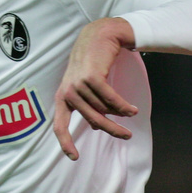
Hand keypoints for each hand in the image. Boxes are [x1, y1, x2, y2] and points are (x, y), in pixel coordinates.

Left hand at [53, 18, 139, 160]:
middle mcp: (67, 91)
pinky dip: (123, 106)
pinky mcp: (91, 77)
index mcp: (62, 96)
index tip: (74, 157)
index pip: (59, 124)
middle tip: (126, 136)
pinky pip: (111, 99)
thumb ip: (86, 104)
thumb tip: (94, 126)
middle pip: (92, 119)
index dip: (65, 143)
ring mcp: (78, 84)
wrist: (100, 34)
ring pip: (104, 108)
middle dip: (111, 129)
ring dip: (121, 113)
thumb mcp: (84, 84)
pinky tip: (132, 109)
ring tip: (132, 113)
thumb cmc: (93, 60)